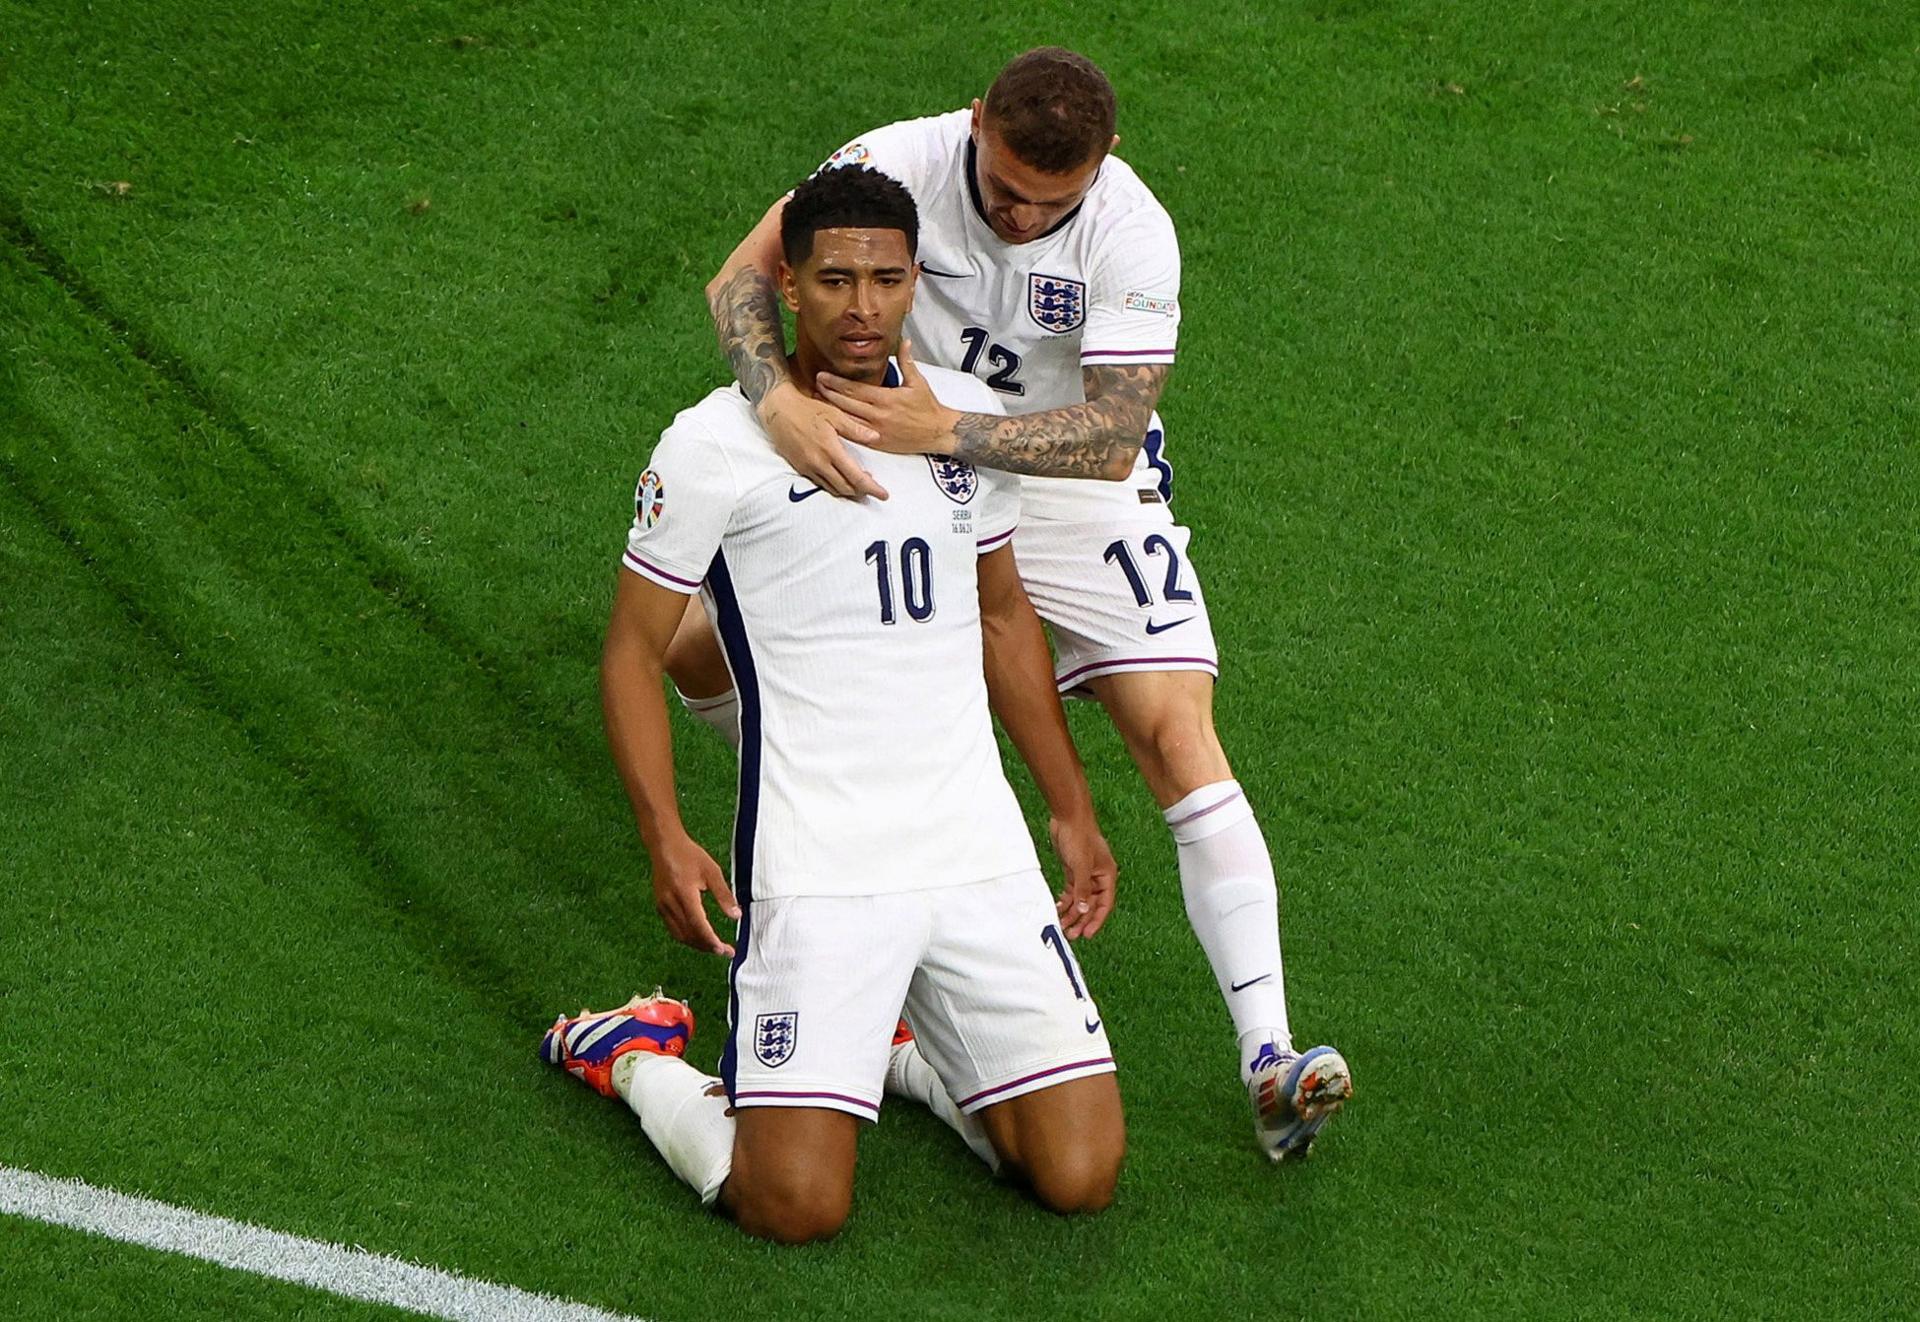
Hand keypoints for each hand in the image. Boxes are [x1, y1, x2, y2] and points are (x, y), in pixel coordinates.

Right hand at [650, 833, 740, 956]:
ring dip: (697, 944)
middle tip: (725, 951)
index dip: (711, 940)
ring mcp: (663, 906)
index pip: (698, 925)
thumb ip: (724, 895)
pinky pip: (674, 928)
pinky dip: (687, 936)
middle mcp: (670, 903)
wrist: (665, 845)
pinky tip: (699, 936)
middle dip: (707, 946)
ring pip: (680, 935)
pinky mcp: (660, 906)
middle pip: (689, 934)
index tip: (723, 950)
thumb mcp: (712, 871)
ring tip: (714, 947)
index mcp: (684, 894)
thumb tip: (736, 916)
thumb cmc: (689, 855)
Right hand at [759, 379, 887, 499]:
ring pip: (833, 489)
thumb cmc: (807, 409)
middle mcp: (819, 464)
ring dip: (848, 491)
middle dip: (862, 492)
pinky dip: (834, 486)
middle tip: (874, 490)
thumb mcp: (834, 415)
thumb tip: (876, 438)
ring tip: (860, 486)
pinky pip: (820, 484)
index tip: (884, 495)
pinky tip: (841, 480)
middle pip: (846, 488)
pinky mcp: (800, 468)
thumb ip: (855, 429)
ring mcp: (808, 468)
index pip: (856, 477)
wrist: (778, 411)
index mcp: (831, 451)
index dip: (871, 488)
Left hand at [816, 339, 960, 456]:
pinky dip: (841, 428)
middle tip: (813, 385)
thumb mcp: (918, 382)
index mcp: (885, 398)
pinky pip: (855, 435)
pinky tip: (830, 423)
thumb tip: (903, 341)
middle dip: (828, 393)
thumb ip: (906, 361)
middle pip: (846, 403)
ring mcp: (876, 431)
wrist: (939, 432)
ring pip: (847, 420)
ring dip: (830, 410)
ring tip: (816, 401)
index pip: (854, 389)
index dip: (836, 382)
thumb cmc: (928, 407)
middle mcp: (878, 415)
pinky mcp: (878, 443)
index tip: (822, 376)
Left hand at [1049, 812, 1116, 938]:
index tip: (1086, 934)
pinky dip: (1065, 900)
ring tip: (1062, 925)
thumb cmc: (1079, 836)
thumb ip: (1082, 888)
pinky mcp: (1073, 870)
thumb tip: (1083, 909)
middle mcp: (1097, 877)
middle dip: (1081, 920)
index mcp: (1106, 876)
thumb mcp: (1081, 865)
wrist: (1068, 817)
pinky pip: (1071, 891)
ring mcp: (1085, 874)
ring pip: (1080, 900)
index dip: (1096, 920)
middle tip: (1071, 935)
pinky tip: (1057, 908)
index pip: (1104, 904)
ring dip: (1072, 913)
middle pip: (1091, 905)